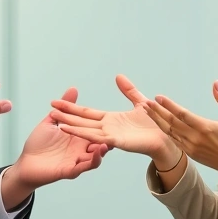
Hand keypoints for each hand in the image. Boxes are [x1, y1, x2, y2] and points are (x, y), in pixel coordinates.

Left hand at [7, 87, 109, 193]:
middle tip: (116, 132)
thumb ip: (65, 107)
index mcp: (79, 138)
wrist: (25, 162)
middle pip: (99, 145)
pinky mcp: (70, 170)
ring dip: (102, 151)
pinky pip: (84, 167)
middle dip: (108, 140)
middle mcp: (81, 150)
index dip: (105, 126)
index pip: (94, 131)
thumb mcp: (52, 121)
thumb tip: (73, 89)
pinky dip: (92, 161)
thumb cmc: (38, 144)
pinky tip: (96, 154)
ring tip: (108, 144)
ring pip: (95, 157)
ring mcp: (77, 161)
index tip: (115, 118)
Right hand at [48, 74, 180, 166]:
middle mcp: (107, 128)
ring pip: (85, 130)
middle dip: (66, 115)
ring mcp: (110, 136)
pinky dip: (83, 133)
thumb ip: (128, 91)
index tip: (56, 102)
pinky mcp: (116, 141)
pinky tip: (71, 129)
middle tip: (50, 109)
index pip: (86, 112)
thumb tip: (118, 77)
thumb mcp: (139, 103)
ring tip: (56, 120)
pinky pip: (96, 137)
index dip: (71, 107)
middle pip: (82, 120)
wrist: (167, 138)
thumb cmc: (155, 124)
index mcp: (110, 120)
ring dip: (71, 125)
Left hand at [143, 80, 217, 184]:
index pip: (182, 114)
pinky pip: (174, 141)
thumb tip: (215, 83)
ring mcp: (191, 148)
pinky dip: (165, 132)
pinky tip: (159, 124)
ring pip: (170, 132)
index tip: (158, 97)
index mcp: (205, 128)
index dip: (169, 105)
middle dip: (157, 112)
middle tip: (145, 102)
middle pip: (171, 123)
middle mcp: (195, 138)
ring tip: (147, 111)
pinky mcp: (191, 154)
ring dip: (157, 121)